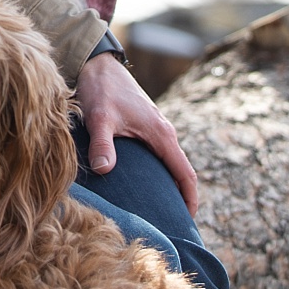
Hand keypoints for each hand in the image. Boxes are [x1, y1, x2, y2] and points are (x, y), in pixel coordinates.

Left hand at [74, 53, 198, 215]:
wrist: (98, 64)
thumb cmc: (101, 89)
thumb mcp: (100, 118)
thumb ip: (102, 144)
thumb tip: (103, 170)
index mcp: (161, 134)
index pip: (185, 174)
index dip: (189, 199)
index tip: (188, 221)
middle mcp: (163, 132)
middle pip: (180, 171)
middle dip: (181, 198)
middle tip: (173, 224)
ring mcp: (155, 128)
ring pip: (169, 162)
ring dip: (170, 184)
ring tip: (160, 210)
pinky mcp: (145, 126)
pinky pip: (159, 154)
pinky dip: (159, 171)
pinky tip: (144, 183)